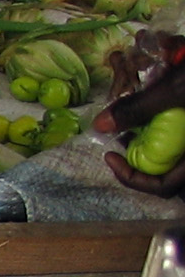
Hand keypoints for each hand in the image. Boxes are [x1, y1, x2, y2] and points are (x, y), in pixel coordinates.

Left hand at [96, 30, 184, 194]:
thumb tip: (100, 125)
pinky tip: (156, 107)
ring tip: (133, 123)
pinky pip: (182, 137)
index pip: (163, 187)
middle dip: (139, 158)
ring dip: (152, 141)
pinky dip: (167, 126)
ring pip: (175, 153)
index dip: (131, 178)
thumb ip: (141, 107)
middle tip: (119, 139)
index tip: (110, 157)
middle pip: (168, 171)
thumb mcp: (179, 89)